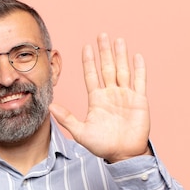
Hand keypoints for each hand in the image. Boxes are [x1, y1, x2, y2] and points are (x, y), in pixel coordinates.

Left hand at [49, 33, 150, 162]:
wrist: (123, 154)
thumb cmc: (103, 145)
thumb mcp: (81, 132)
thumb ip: (67, 119)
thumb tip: (50, 107)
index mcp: (97, 99)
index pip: (91, 75)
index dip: (89, 61)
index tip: (86, 47)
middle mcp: (111, 94)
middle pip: (107, 68)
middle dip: (104, 52)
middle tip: (101, 35)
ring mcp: (125, 96)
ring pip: (122, 70)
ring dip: (120, 55)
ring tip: (118, 40)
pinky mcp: (139, 100)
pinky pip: (139, 81)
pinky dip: (139, 69)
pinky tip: (136, 56)